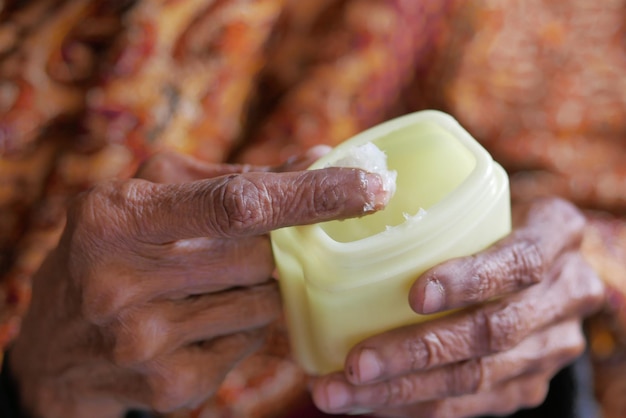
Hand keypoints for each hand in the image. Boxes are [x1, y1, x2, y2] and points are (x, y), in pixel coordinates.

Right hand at [9, 150, 389, 417]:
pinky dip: (246, 321)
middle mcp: (123, 284)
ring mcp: (147, 344)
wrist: (57, 348)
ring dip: (265, 283)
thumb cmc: (113, 251)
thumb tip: (320, 160)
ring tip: (222, 276)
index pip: (239, 205)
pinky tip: (207, 315)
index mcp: (116, 219)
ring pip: (266, 302)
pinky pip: (251, 340)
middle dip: (288, 242)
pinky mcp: (172, 387)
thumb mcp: (152, 196)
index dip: (313, 195)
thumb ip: (233, 179)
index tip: (372, 186)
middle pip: (263, 257)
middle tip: (290, 232)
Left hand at [311, 197, 605, 416]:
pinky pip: (471, 405)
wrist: (539, 267)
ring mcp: (552, 347)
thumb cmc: (486, 221)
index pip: (521, 261)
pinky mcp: (529, 384)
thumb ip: (432, 194)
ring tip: (342, 391)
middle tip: (357, 362)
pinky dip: (415, 405)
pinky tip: (369, 402)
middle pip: (494, 331)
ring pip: (477, 378)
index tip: (415, 294)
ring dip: (404, 389)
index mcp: (558, 235)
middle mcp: (567, 294)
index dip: (471, 280)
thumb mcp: (480, 194)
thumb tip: (336, 168)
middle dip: (418, 351)